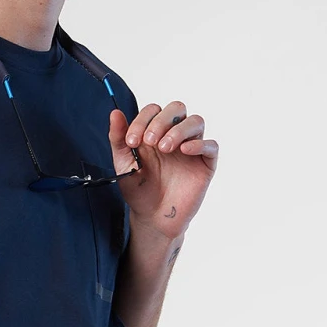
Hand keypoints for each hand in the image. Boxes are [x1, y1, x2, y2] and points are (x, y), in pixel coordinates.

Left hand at [110, 101, 217, 237]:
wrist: (152, 217)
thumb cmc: (139, 190)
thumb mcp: (123, 164)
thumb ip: (118, 139)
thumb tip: (115, 113)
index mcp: (155, 132)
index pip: (153, 111)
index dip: (142, 120)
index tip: (132, 141)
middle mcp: (175, 135)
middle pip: (177, 109)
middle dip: (162, 121)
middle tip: (150, 142)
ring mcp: (192, 148)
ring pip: (195, 122)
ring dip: (179, 130)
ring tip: (165, 148)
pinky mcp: (205, 163)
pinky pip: (211, 146)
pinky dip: (199, 144)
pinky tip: (185, 150)